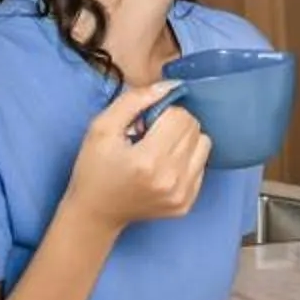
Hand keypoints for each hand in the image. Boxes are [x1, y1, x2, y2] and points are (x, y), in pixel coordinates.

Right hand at [65, 80, 210, 227]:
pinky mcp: (186, 204)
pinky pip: (202, 166)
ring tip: (160, 148)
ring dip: (185, 139)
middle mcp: (171, 180)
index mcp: (148, 160)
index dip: (162, 112)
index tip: (145, 123)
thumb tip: (170, 86)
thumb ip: (135, 100)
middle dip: (174, 123)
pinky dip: (187, 160)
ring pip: (204, 144)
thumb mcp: (102, 128)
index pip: (180, 116)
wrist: (95, 212)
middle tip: (151, 135)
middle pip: (194, 129)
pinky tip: (164, 166)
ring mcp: (181, 195)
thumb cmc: (94, 168)